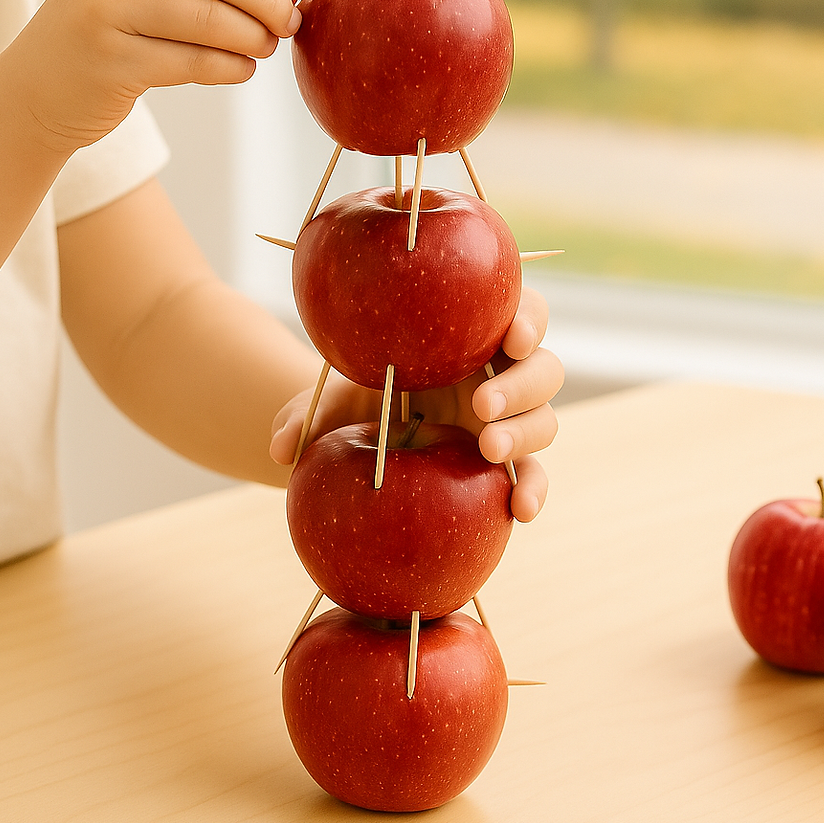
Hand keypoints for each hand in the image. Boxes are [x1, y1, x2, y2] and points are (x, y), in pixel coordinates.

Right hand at [0, 0, 323, 151]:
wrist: (38, 87)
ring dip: (253, 38)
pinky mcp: (109, 61)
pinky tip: (242, 70)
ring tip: (266, 48)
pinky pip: (192, 62)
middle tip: (292, 24)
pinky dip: (230, 67)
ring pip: (209, 19)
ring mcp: (106, 9)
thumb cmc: (114, 32)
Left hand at [269, 287, 562, 521]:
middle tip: (480, 404)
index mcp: (471, 336)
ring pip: (544, 418)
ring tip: (488, 449)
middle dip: (521, 383)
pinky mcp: (506, 463)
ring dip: (524, 432)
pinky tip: (520, 510)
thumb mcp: (327, 399)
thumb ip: (306, 414)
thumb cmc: (354, 396)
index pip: (518, 312)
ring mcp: (508, 420)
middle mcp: (499, 374)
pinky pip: (532, 474)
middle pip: (542, 367)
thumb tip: (279, 448)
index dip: (527, 317)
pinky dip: (533, 488)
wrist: (360, 435)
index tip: (509, 334)